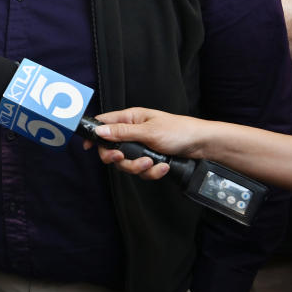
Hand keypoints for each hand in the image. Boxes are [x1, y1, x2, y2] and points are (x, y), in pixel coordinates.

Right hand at [86, 108, 210, 179]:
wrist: (202, 146)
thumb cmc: (179, 131)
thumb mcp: (148, 131)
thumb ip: (122, 132)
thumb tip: (99, 131)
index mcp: (130, 119)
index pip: (104, 123)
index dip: (94, 134)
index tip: (88, 147)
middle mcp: (133, 133)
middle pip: (112, 148)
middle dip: (117, 158)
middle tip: (122, 158)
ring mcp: (141, 147)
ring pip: (126, 163)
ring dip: (137, 166)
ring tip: (151, 163)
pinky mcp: (150, 159)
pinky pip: (141, 171)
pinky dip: (151, 172)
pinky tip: (162, 167)